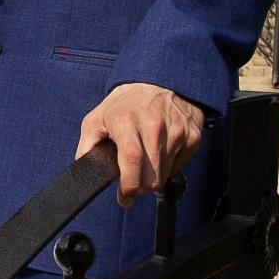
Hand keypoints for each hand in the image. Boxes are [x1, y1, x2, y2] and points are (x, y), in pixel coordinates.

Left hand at [75, 83, 203, 205]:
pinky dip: (168, 166)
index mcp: (127, 120)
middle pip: (151, 175)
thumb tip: (85, 168)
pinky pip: (179, 166)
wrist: (159, 81)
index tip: (124, 198)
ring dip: (153, 176)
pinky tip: (160, 152)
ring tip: (146, 161)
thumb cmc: (126, 104)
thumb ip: (87, 145)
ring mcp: (176, 130)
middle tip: (133, 182)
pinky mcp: (192, 135)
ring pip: (164, 174)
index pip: (131, 158)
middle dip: (140, 187)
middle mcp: (154, 124)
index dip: (128, 185)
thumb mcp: (97, 118)